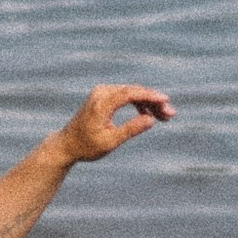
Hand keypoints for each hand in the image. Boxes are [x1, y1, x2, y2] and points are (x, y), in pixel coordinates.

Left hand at [55, 82, 173, 163]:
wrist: (67, 144)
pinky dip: (139, 103)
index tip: (165, 100)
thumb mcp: (110, 142)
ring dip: (148, 103)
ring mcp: (102, 93)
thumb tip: (150, 120)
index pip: (129, 93)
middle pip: (133, 91)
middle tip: (171, 115)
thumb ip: (130, 130)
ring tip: (165, 117)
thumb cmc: (87, 146)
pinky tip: (148, 115)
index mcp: (101, 104)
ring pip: (132, 93)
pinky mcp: (104, 96)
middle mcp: (101, 93)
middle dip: (154, 101)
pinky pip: (126, 95)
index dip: (149, 95)